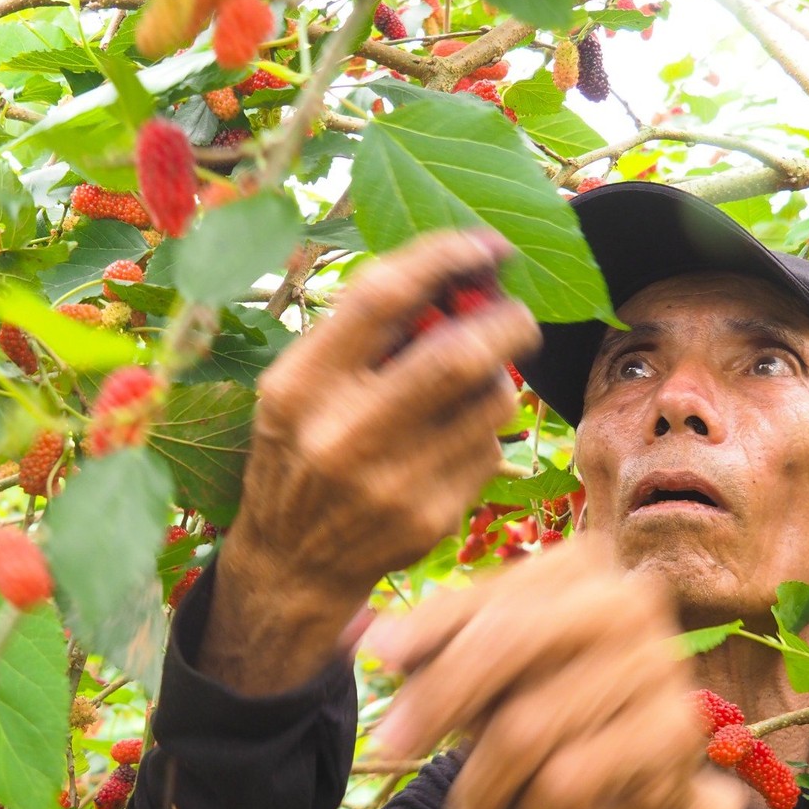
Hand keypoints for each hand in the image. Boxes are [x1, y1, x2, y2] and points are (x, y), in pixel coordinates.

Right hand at [203, 229, 540, 695]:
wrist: (292, 564)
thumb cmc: (300, 451)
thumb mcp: (295, 387)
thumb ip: (358, 334)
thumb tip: (455, 275)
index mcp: (301, 386)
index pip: (382, 295)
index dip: (444, 256)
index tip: (484, 245)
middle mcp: (345, 434)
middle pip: (458, 352)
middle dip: (506, 319)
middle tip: (516, 312)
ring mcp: (393, 482)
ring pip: (491, 400)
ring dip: (497, 377)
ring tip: (470, 383)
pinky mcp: (433, 517)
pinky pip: (490, 448)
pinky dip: (482, 430)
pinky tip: (449, 441)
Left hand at [362, 537, 744, 808]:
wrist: (650, 786)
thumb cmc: (555, 710)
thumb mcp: (491, 675)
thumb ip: (434, 650)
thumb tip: (361, 640)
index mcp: (580, 566)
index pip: (488, 596)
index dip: (426, 628)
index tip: (375, 660)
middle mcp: (625, 599)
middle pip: (507, 644)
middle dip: (438, 700)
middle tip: (390, 747)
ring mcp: (657, 661)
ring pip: (529, 724)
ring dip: (478, 785)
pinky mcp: (673, 729)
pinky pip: (571, 776)